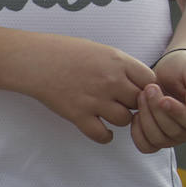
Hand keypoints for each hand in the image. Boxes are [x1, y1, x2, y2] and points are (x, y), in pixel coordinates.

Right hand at [19, 35, 154, 143]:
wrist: (35, 60)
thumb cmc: (64, 51)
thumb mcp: (100, 50)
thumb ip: (121, 66)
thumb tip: (137, 82)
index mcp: (118, 62)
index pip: (151, 81)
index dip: (147, 88)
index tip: (139, 90)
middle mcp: (110, 81)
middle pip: (139, 102)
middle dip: (134, 104)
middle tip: (123, 103)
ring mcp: (95, 99)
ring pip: (124, 119)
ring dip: (120, 119)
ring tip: (110, 115)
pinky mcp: (78, 115)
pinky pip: (101, 134)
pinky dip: (105, 136)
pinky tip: (102, 130)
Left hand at [131, 50, 185, 152]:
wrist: (168, 71)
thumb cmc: (184, 68)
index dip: (179, 114)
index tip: (164, 99)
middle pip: (174, 132)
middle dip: (157, 110)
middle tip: (149, 88)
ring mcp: (175, 137)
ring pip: (157, 139)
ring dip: (145, 117)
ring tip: (142, 95)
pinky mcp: (157, 138)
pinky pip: (146, 146)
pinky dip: (137, 132)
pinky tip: (136, 113)